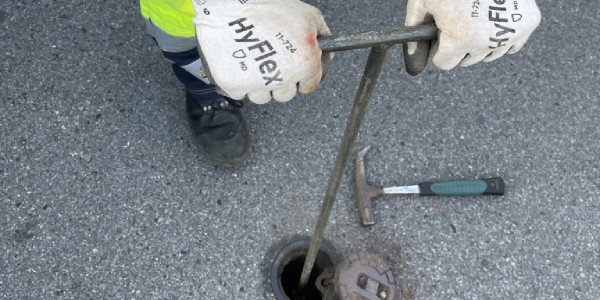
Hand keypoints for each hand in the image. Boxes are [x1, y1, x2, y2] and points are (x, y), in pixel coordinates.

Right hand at [191, 0, 333, 103]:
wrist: (228, 6)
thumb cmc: (265, 6)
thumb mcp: (307, 15)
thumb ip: (321, 34)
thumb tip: (327, 48)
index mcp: (303, 63)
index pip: (309, 86)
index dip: (303, 76)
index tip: (296, 70)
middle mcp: (282, 77)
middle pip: (285, 94)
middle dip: (281, 80)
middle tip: (273, 61)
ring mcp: (256, 84)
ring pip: (262, 97)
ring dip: (260, 84)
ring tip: (255, 61)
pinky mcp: (232, 85)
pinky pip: (239, 93)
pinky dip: (239, 82)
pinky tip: (240, 64)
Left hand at [403, 0, 540, 74]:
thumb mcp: (423, 3)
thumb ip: (415, 34)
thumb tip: (413, 65)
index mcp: (462, 38)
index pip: (444, 63)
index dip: (439, 48)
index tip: (441, 34)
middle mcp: (489, 40)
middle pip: (466, 60)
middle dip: (458, 45)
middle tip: (457, 20)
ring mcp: (512, 31)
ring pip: (489, 55)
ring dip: (479, 43)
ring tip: (473, 18)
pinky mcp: (530, 21)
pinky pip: (513, 45)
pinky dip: (502, 36)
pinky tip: (491, 21)